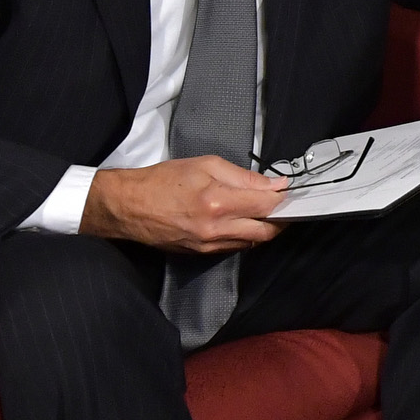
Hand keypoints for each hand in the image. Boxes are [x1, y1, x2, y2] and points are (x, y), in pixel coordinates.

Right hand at [81, 156, 287, 253]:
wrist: (127, 206)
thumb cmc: (162, 180)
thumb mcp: (205, 165)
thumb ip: (244, 177)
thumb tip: (274, 185)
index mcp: (217, 202)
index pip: (267, 205)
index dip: (285, 199)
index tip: (292, 192)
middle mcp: (215, 229)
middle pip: (266, 232)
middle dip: (281, 219)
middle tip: (285, 205)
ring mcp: (208, 245)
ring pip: (252, 243)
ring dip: (264, 229)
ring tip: (265, 212)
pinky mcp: (200, 254)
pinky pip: (234, 248)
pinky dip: (245, 236)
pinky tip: (244, 222)